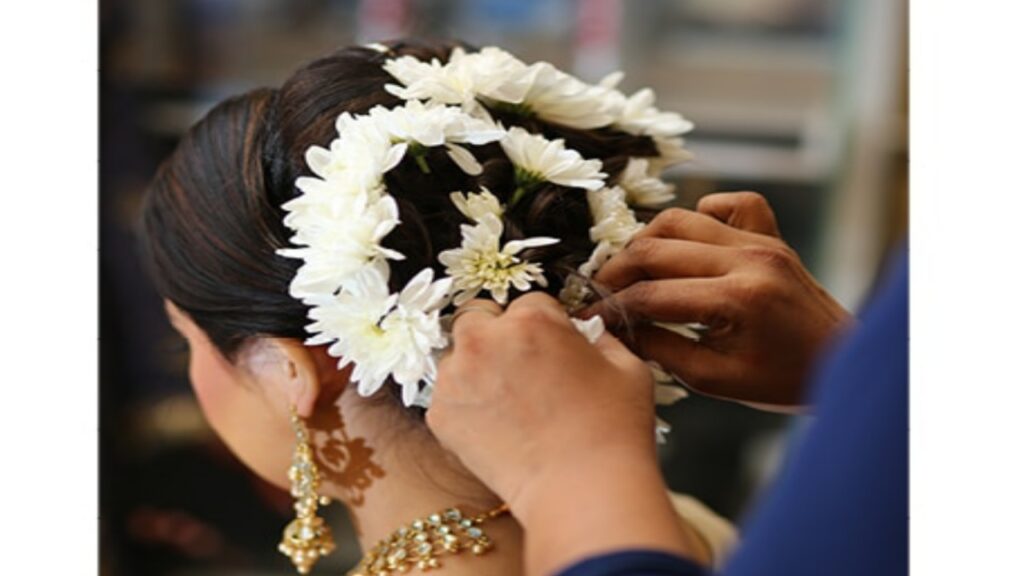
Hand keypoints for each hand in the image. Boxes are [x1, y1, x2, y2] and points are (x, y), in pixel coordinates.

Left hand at [428, 293, 703, 573]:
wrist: (581, 491)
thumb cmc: (613, 430)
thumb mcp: (628, 368)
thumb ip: (601, 338)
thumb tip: (587, 334)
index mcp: (532, 318)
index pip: (530, 302)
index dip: (544, 326)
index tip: (551, 348)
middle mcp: (485, 338)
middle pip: (478, 316)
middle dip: (496, 334)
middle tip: (519, 367)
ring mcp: (456, 377)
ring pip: (457, 356)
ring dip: (476, 368)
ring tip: (507, 403)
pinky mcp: (440, 414)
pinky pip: (448, 395)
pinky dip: (465, 406)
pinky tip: (495, 427)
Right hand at [585, 192, 851, 405]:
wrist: (839, 363)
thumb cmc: (780, 382)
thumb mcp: (714, 380)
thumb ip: (661, 350)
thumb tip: (616, 328)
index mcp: (737, 299)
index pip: (651, 294)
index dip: (613, 307)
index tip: (589, 317)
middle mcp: (748, 258)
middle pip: (656, 248)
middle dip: (617, 272)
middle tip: (599, 293)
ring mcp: (761, 240)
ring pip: (680, 219)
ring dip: (646, 242)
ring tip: (631, 272)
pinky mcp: (770, 234)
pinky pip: (727, 204)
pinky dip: (700, 216)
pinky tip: (689, 247)